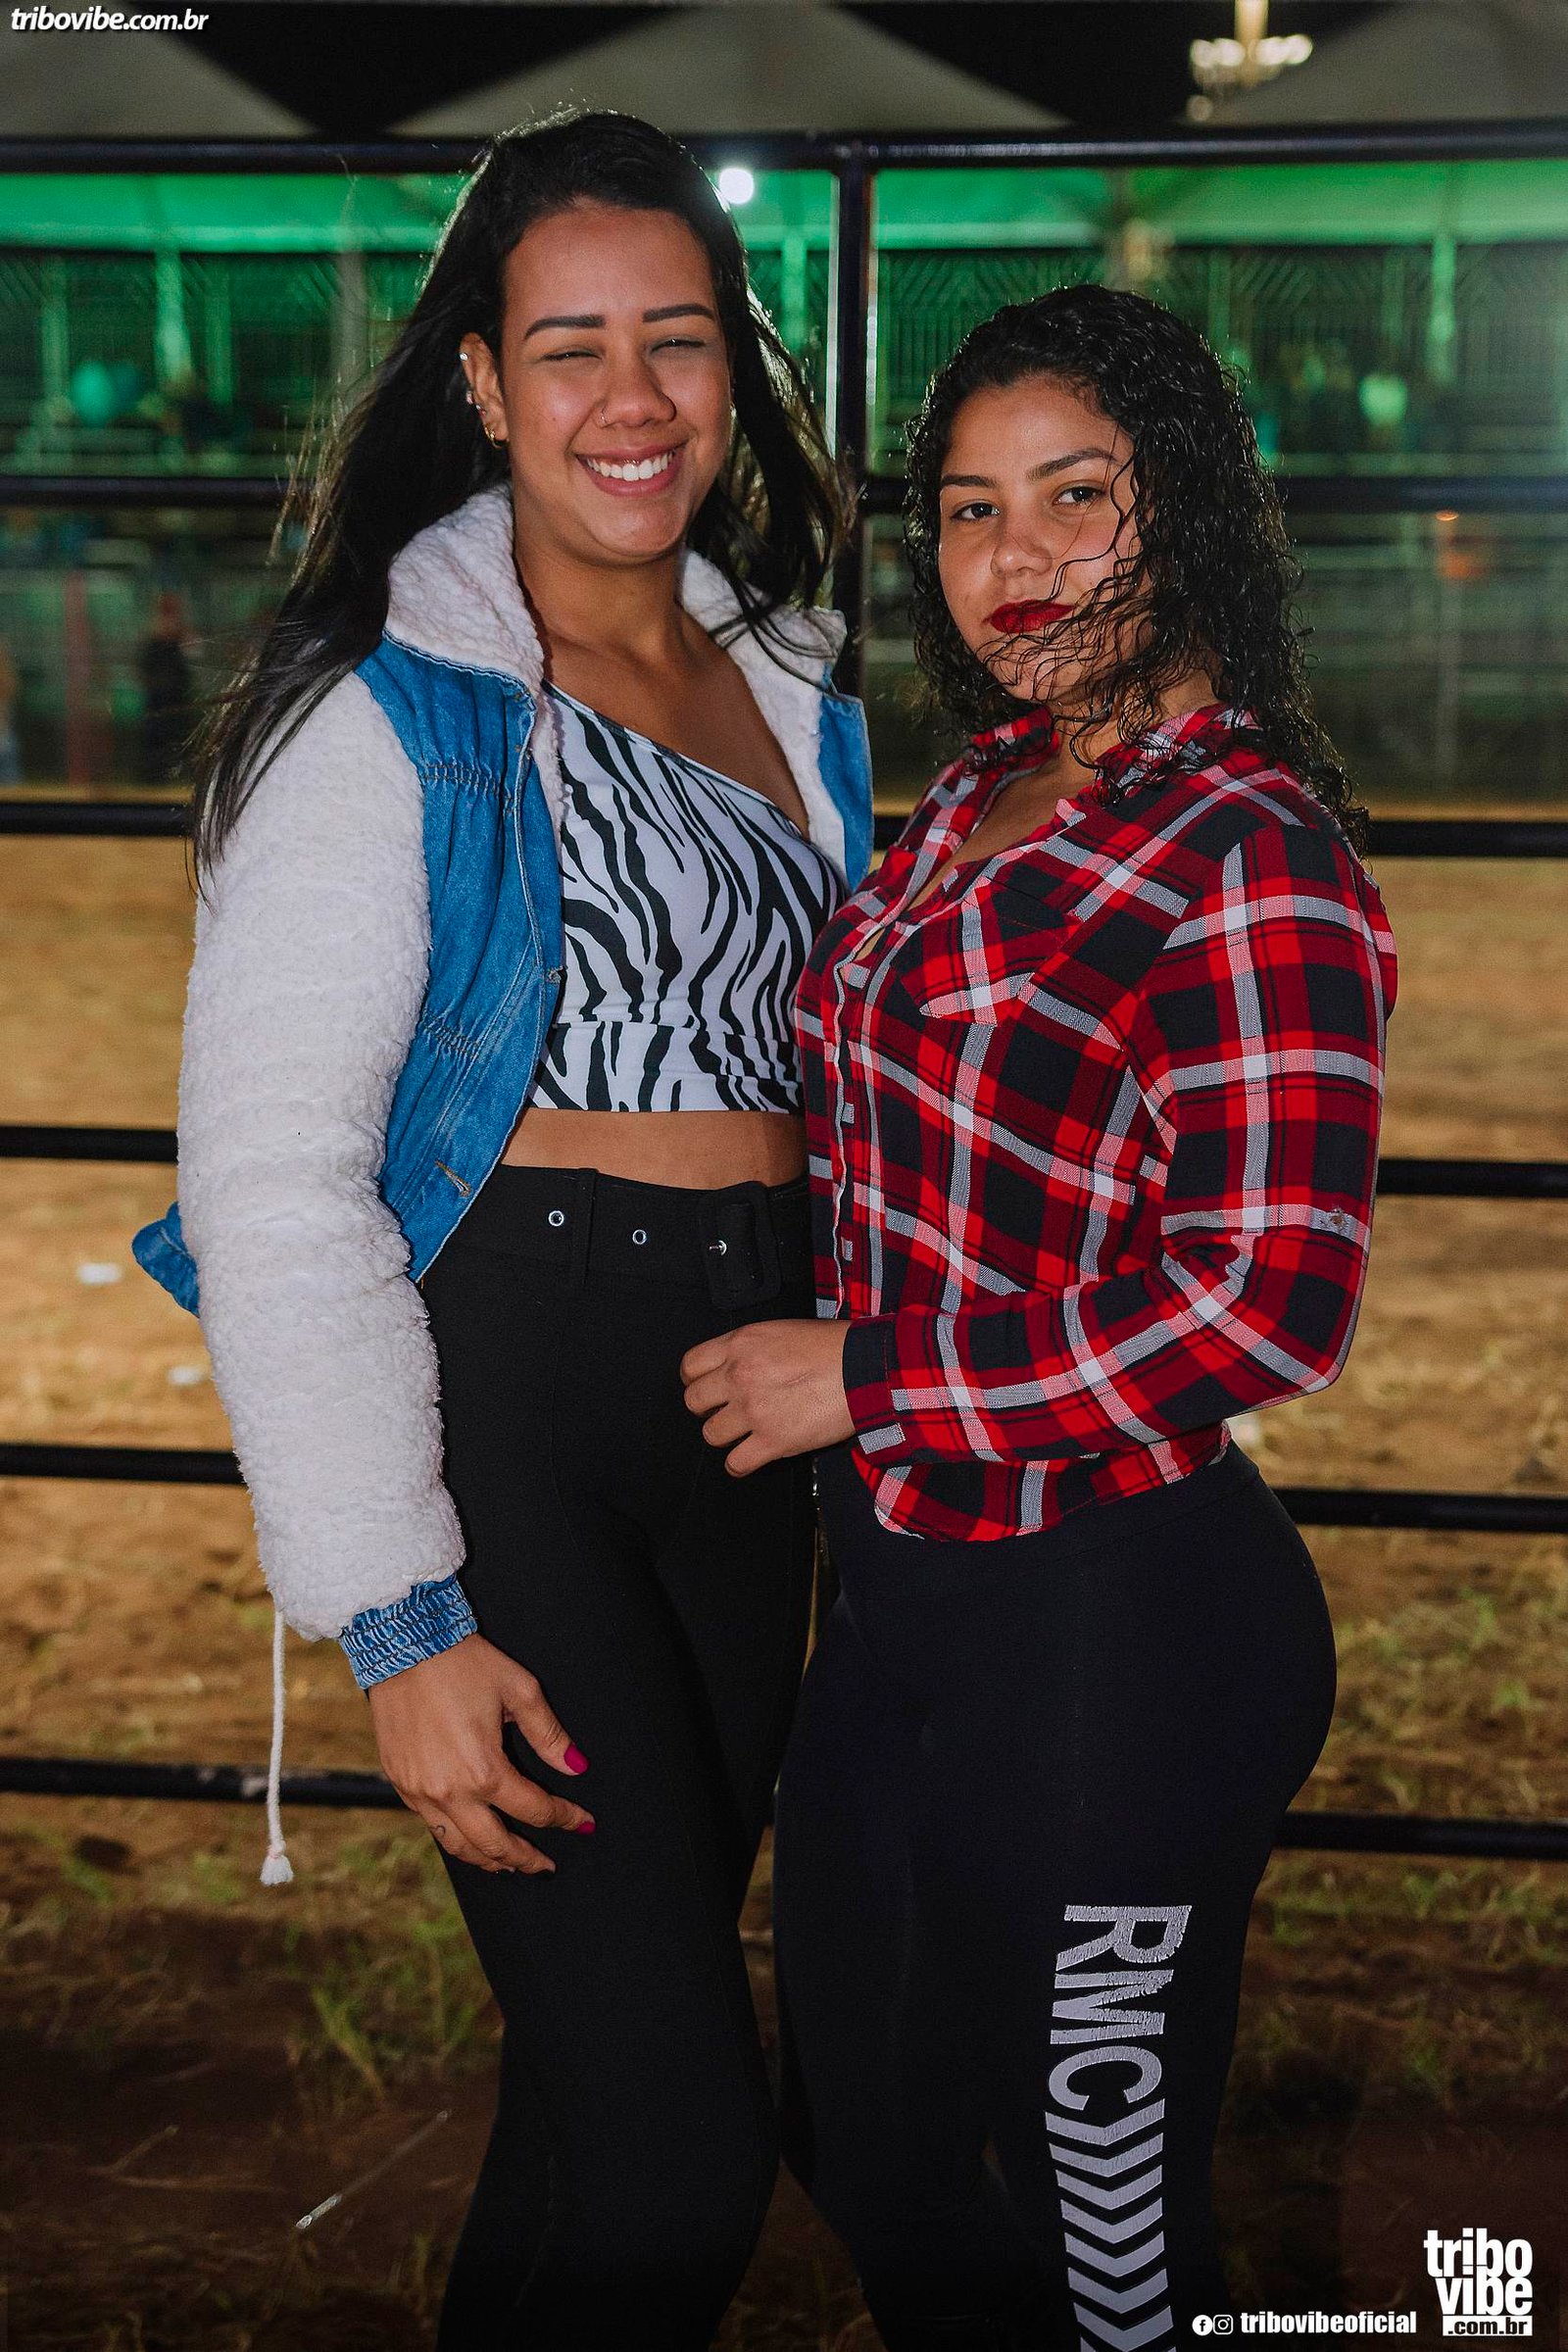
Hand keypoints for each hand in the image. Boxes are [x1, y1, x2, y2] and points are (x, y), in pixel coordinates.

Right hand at [367, 1633, 592, 1872]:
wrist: (403, 1644)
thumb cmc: (465, 1662)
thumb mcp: (519, 1690)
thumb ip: (549, 1736)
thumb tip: (578, 1768)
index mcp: (485, 1770)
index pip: (534, 1810)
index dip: (564, 1818)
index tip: (583, 1822)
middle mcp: (450, 1791)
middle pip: (495, 1845)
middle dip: (527, 1859)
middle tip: (546, 1865)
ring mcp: (419, 1792)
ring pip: (459, 1846)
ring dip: (489, 1860)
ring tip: (509, 1864)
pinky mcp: (400, 1783)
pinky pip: (431, 1825)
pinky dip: (456, 1839)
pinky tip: (470, 1837)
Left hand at [680, 1316, 854, 1475]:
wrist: (865, 1368)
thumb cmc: (833, 1347)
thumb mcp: (782, 1331)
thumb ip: (751, 1349)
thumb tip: (740, 1364)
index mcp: (741, 1345)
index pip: (690, 1366)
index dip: (696, 1379)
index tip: (707, 1387)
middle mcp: (739, 1376)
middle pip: (694, 1401)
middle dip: (707, 1408)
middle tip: (726, 1410)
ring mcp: (754, 1411)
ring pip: (711, 1434)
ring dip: (725, 1436)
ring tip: (743, 1433)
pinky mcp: (772, 1441)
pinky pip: (736, 1463)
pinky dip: (739, 1465)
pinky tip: (749, 1458)